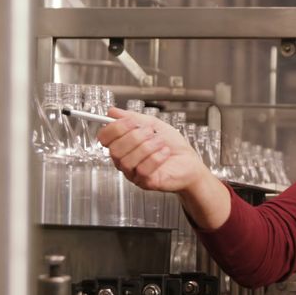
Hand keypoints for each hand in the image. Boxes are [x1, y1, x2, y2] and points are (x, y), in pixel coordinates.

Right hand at [97, 107, 211, 192]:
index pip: (104, 138)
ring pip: (128, 161)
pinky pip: (142, 170)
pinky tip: (165, 152)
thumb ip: (133, 118)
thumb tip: (112, 112)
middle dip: (134, 137)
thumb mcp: (154, 125)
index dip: (115, 128)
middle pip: (115, 149)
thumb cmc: (173, 146)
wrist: (190, 162)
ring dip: (147, 147)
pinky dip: (156, 157)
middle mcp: (124, 161)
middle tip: (151, 132)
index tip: (130, 121)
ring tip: (160, 142)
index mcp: (123, 146)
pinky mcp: (146, 183)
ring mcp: (134, 174)